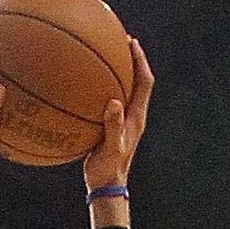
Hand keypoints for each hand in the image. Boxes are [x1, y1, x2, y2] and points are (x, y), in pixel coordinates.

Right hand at [83, 36, 152, 197]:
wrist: (106, 188)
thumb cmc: (109, 170)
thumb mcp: (110, 148)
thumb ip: (113, 126)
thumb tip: (114, 102)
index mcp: (137, 117)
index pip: (144, 82)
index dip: (140, 61)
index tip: (131, 43)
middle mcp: (133, 115)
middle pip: (136, 80)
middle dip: (130, 59)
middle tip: (118, 40)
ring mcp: (123, 121)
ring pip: (123, 89)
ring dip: (117, 72)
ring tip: (104, 56)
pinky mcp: (112, 126)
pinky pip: (108, 101)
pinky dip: (100, 90)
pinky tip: (84, 86)